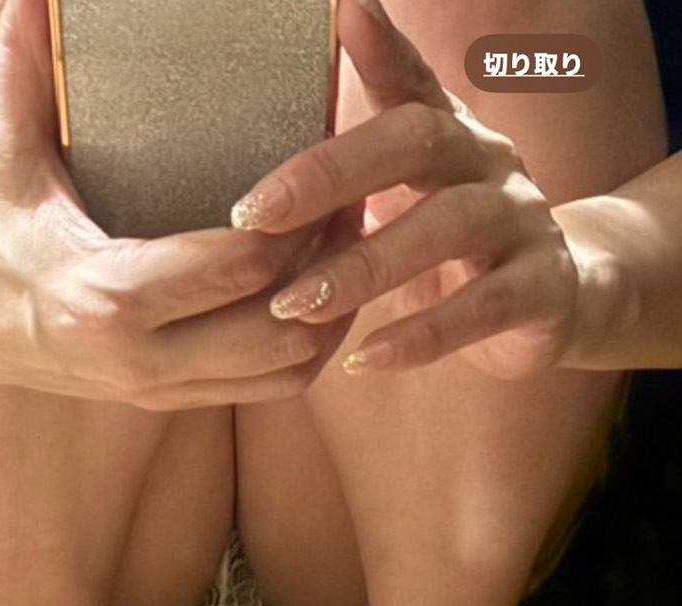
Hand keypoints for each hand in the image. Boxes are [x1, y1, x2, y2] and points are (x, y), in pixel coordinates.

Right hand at [0, 0, 350, 406]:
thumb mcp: (4, 150)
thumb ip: (24, 66)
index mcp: (106, 294)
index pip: (237, 267)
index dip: (294, 222)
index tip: (325, 168)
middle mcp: (139, 358)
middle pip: (276, 327)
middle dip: (326, 269)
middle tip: (355, 206)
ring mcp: (158, 390)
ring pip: (284, 371)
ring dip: (329, 315)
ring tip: (347, 248)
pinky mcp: (169, 403)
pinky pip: (268, 390)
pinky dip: (308, 349)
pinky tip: (322, 294)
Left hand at [233, 0, 587, 381]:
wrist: (561, 298)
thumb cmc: (458, 244)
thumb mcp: (413, 192)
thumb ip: (358, 162)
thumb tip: (271, 150)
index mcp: (450, 131)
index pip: (408, 79)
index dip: (377, 46)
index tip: (340, 10)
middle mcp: (490, 160)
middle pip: (417, 141)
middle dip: (330, 175)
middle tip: (255, 214)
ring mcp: (521, 221)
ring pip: (444, 228)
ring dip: (363, 268)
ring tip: (294, 305)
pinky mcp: (540, 288)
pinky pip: (478, 310)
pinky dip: (419, 337)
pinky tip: (364, 359)